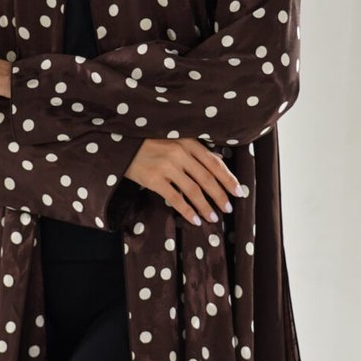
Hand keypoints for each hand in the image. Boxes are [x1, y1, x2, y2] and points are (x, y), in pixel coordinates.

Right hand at [124, 138, 243, 226]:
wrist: (122, 145)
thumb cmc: (151, 143)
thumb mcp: (176, 141)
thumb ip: (197, 151)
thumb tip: (219, 159)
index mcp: (188, 142)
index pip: (215, 163)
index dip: (228, 179)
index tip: (239, 192)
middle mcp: (180, 153)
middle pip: (207, 178)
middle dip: (220, 195)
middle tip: (228, 208)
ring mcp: (167, 166)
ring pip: (193, 190)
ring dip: (206, 206)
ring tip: (213, 217)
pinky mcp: (154, 179)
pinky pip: (175, 199)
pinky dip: (187, 211)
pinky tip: (195, 220)